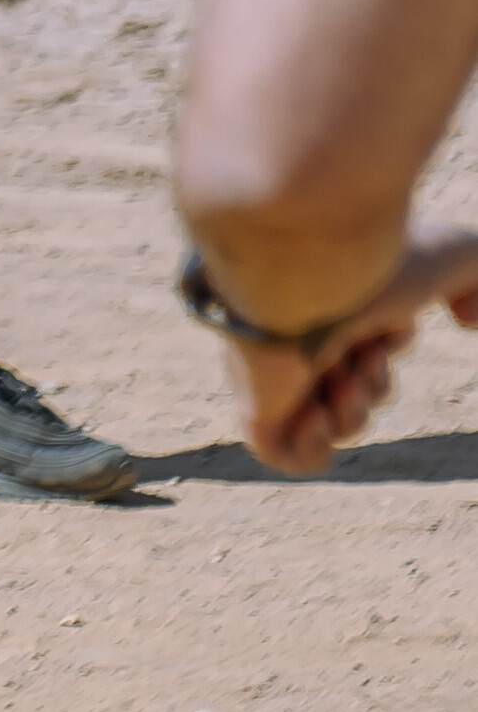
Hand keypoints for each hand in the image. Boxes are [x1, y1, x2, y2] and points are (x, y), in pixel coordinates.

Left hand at [224, 230, 477, 476]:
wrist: (296, 280)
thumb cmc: (373, 267)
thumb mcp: (453, 254)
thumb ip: (476, 283)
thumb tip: (468, 323)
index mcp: (336, 308)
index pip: (373, 341)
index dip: (394, 338)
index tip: (383, 322)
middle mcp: (304, 341)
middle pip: (361, 388)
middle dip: (376, 383)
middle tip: (357, 353)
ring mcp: (277, 377)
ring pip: (336, 424)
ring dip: (352, 412)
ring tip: (333, 377)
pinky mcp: (255, 410)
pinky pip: (286, 457)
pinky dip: (313, 450)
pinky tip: (311, 414)